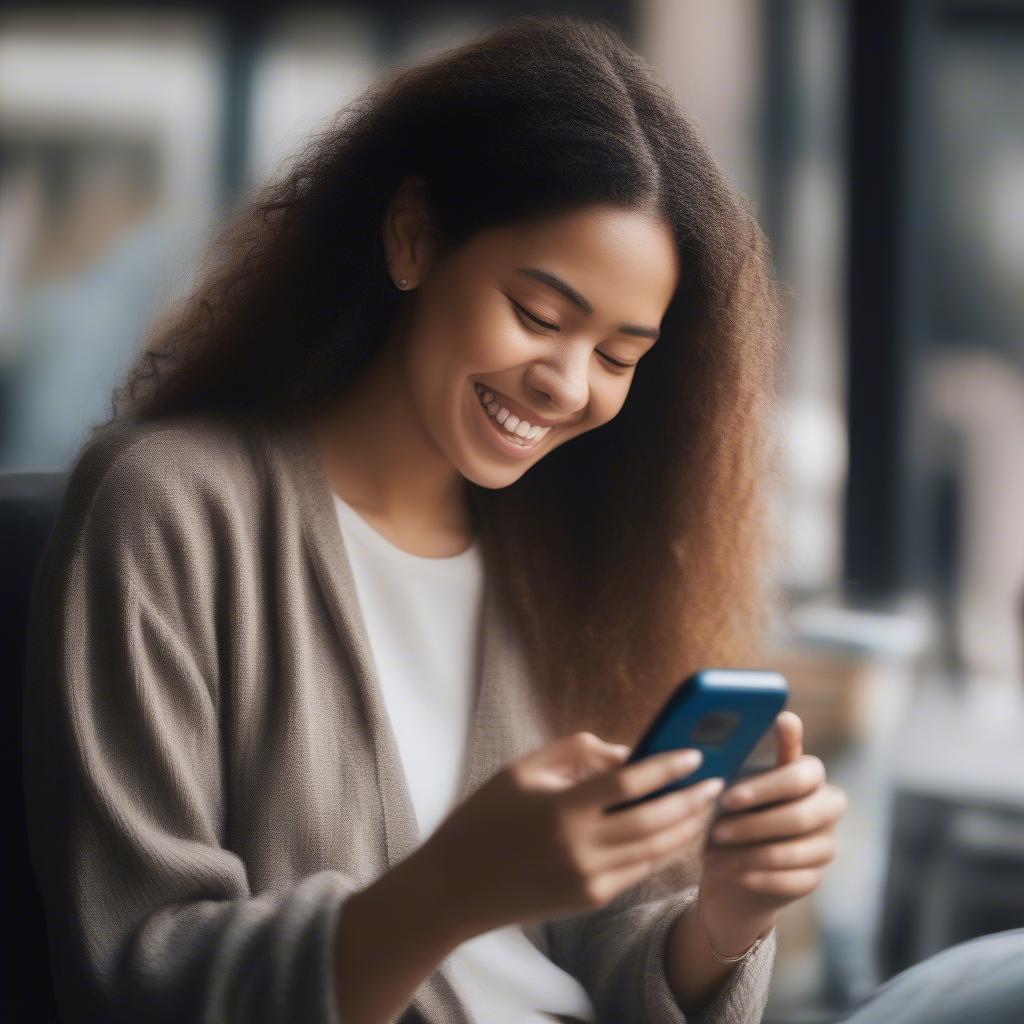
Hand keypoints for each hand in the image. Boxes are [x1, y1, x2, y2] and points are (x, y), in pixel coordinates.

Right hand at [420, 731, 724, 940]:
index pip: (631, 783)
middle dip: (691, 800)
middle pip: (655, 820)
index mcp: (562, 809)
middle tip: (715, 781)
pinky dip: (663, 849)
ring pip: (655, 850)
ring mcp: (588, 879)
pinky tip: (676, 832)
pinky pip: (639, 870)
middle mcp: (580, 848)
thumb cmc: (486, 817)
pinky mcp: (590, 899)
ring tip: (705, 806)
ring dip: (686, 827)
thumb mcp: (522, 770)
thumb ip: (577, 752)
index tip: (694, 753)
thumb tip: (628, 752)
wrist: (455, 886)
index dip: (668, 766)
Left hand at [696, 711, 846, 952]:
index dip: (767, 786)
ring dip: (746, 853)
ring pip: (791, 851)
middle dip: (753, 824)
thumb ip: (745, 757)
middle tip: (715, 828)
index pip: (806, 773)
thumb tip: (750, 723)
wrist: (737, 860)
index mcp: (810, 775)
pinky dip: (751, 875)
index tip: (729, 794)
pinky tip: (725, 869)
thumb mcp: (736, 779)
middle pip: (801, 815)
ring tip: (711, 852)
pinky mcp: (815, 878)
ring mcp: (825, 845)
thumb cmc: (736, 807)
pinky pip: (788, 880)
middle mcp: (827, 807)